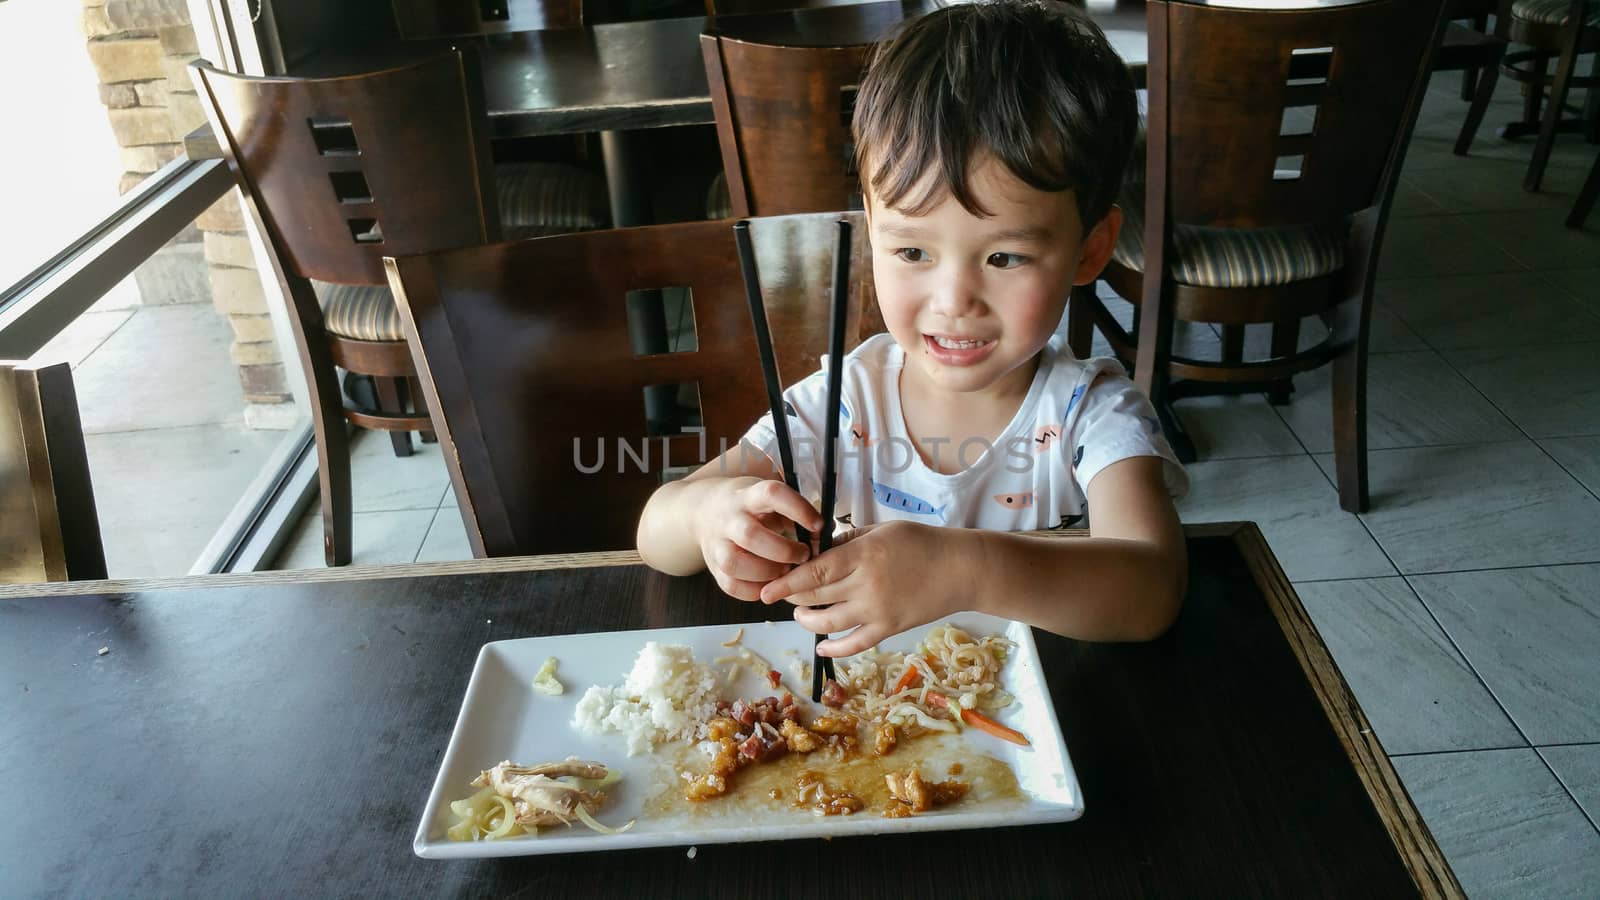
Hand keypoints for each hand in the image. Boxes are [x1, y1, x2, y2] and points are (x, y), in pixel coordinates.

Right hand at [694, 477, 822, 601]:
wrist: (705, 511)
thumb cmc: (749, 508)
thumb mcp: (769, 501)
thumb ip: (793, 516)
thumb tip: (821, 537)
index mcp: (748, 496)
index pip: (771, 494)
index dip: (798, 509)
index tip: (818, 525)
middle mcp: (729, 518)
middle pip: (750, 535)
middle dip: (783, 551)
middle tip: (803, 556)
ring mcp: (717, 543)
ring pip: (734, 562)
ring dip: (765, 572)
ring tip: (784, 573)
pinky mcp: (713, 566)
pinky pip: (730, 585)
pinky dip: (753, 591)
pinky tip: (769, 585)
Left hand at [759, 521, 975, 656]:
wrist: (959, 569)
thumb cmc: (922, 543)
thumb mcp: (883, 530)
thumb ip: (849, 539)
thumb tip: (820, 550)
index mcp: (863, 554)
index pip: (814, 571)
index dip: (786, 582)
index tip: (766, 589)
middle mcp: (866, 585)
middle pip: (816, 596)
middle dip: (793, 598)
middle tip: (782, 594)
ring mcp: (877, 610)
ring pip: (829, 623)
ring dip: (808, 622)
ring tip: (801, 615)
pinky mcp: (888, 629)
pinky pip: (854, 644)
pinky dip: (834, 649)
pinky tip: (822, 647)